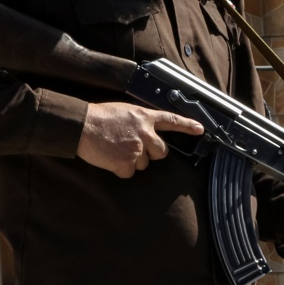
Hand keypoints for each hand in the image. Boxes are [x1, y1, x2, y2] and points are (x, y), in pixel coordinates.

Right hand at [77, 102, 202, 177]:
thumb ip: (140, 121)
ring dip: (132, 161)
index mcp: (145, 117)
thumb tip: (146, 132)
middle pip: (161, 152)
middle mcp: (145, 133)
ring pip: (144, 164)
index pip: (171, 120)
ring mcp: (137, 149)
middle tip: (132, 147)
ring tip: (115, 149)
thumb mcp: (125, 111)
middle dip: (150, 153)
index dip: (187, 125)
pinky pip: (128, 173)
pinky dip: (119, 169)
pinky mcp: (127, 163)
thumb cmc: (100, 117)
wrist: (83, 125)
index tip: (200, 129)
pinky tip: (110, 158)